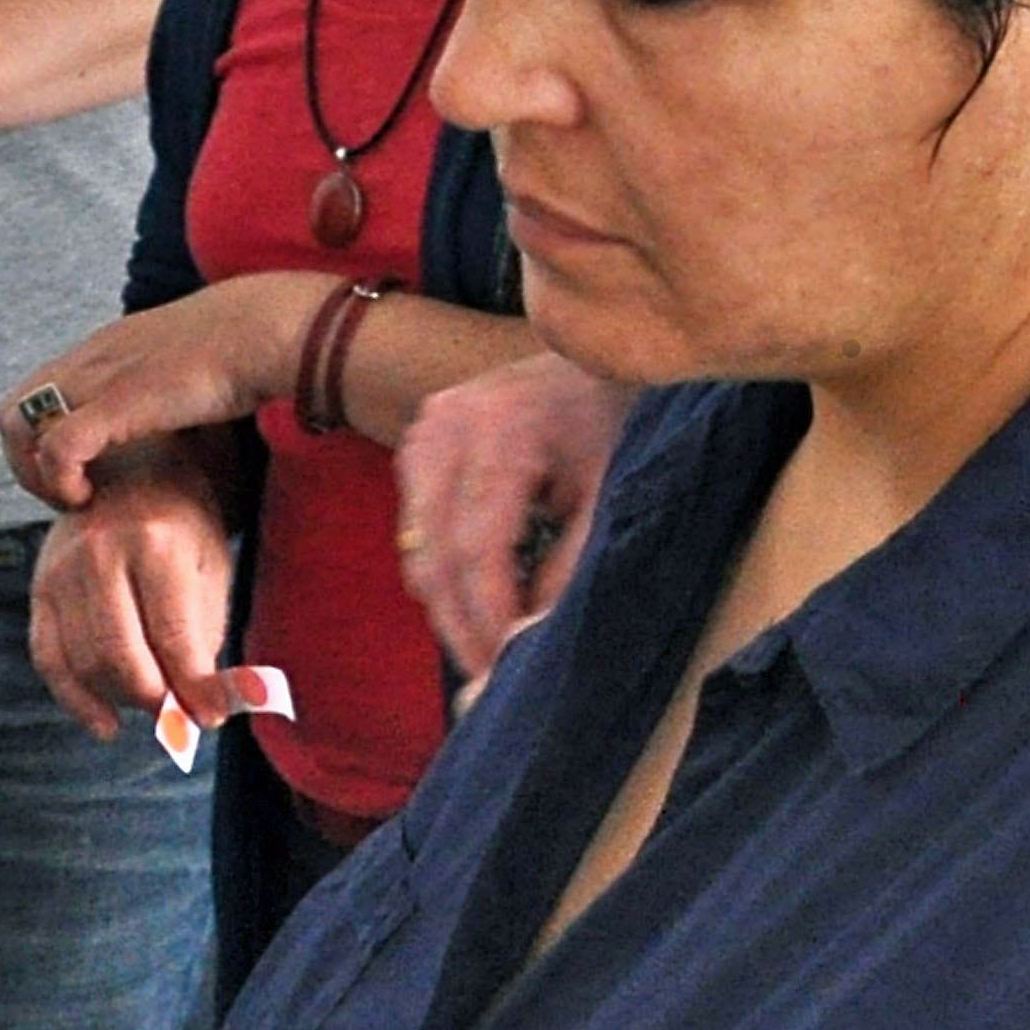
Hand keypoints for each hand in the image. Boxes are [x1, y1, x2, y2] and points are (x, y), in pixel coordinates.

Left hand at [4, 279, 319, 508]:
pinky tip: (89, 495)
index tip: (77, 472)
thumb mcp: (187, 364)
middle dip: (25, 464)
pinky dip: (59, 480)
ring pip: (18, 427)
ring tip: (76, 498)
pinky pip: (57, 448)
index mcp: (104, 349)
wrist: (263, 330)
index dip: (41, 441)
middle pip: (12, 413)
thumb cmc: (244, 348)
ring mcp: (97, 380)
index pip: (37, 393)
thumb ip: (166, 385)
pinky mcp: (115, 404)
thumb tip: (181, 416)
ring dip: (36, 476)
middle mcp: (89, 360)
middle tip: (66, 493)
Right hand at [28, 450, 238, 741]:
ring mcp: (60, 570)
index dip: (194, 688)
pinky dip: (76, 699)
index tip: (213, 718)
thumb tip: (206, 708)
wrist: (131, 472)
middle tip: (182, 716)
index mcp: (155, 542)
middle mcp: (99, 553)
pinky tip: (106, 723)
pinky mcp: (38, 587)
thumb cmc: (183, 525)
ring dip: (122, 698)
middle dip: (156, 699)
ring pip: (85, 663)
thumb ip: (205, 637)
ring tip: (156, 705)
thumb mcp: (210, 568)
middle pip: (121, 656)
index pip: (173, 637)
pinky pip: (48, 658)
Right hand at [395, 349, 631, 676]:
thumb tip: (531, 637)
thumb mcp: (607, 492)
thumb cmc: (612, 420)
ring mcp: (423, 431)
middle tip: (486, 673)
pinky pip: (417, 526)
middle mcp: (445, 426)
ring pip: (417, 546)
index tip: (504, 664)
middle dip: (459, 622)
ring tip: (483, 646)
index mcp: (499, 431)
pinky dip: (441, 569)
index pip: (477, 546)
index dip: (488, 614)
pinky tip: (475, 599)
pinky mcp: (417, 443)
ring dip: (446, 603)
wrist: (592, 355)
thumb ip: (572, 565)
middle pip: (434, 552)